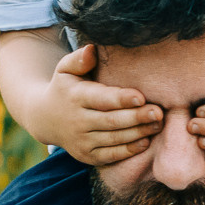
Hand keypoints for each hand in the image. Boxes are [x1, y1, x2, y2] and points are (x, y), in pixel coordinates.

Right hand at [38, 44, 162, 165]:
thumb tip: (92, 49)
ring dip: (138, 133)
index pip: (101, 99)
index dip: (121, 98)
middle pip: (111, 121)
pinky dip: (129, 150)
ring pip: (114, 139)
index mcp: (75, 97)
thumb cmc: (65, 87)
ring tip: (158, 124)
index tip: (141, 96)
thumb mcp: (65, 69)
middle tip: (159, 112)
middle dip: (137, 117)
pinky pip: (111, 155)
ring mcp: (81, 141)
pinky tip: (145, 141)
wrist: (45, 118)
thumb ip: (79, 59)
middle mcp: (77, 121)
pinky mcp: (87, 156)